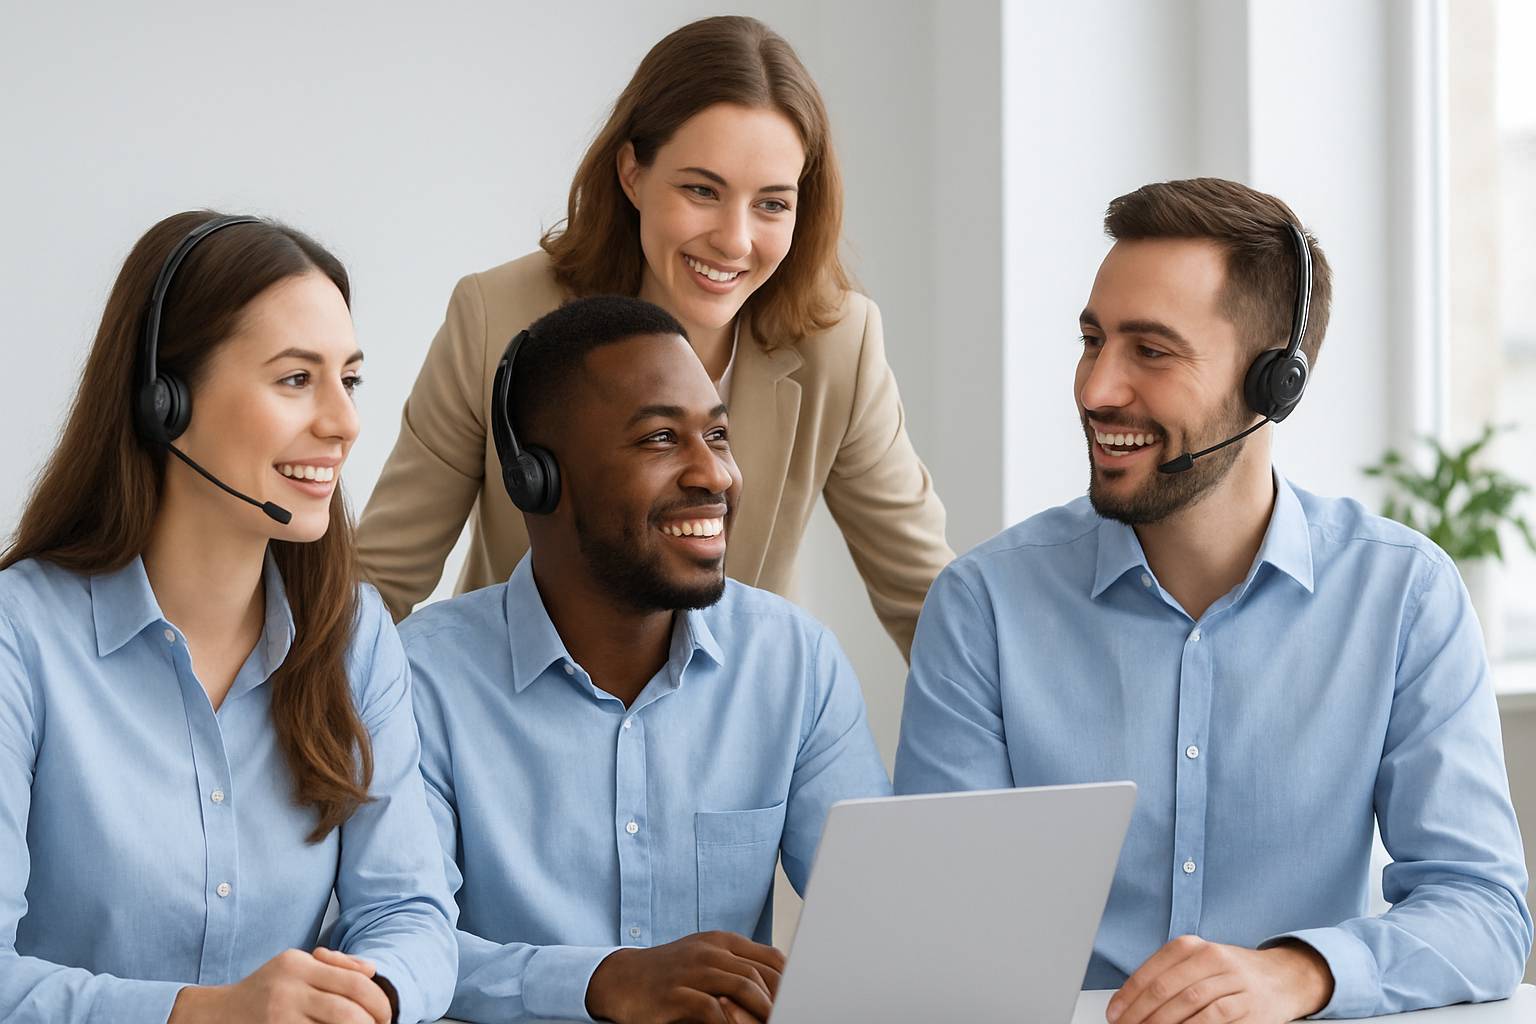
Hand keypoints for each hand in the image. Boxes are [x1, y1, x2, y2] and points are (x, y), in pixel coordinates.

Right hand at [168, 947, 393, 1023]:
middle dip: (373, 1023)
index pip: (355, 983)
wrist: (217, 1014)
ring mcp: (278, 1016)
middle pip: (348, 1011)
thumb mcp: (296, 966)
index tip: (387, 1014)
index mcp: (298, 965)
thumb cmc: (266, 989)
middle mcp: (288, 989)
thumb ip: (336, 965)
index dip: (379, 1002)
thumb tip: (372, 971)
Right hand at [585, 930, 786, 1023]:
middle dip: (781, 1001)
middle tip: (793, 1016)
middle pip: (760, 974)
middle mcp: (710, 951)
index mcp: (722, 942)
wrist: (620, 978)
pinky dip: (729, 1023)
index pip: (771, 958)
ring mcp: (692, 970)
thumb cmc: (669, 974)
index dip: (791, 982)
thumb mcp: (705, 961)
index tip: (803, 1000)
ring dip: (763, 1012)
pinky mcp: (675, 993)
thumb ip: (736, 968)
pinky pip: (711, 1009)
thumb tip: (778, 988)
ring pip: (743, 987)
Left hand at [1106, 935, 1333, 1023]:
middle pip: (1167, 989)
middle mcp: (1213, 959)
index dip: (1129, 996)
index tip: (1115, 1014)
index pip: (1152, 971)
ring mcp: (1233, 982)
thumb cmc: (1231, 972)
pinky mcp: (1250, 1007)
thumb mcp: (1198, 963)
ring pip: (1190, 1005)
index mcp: (1192, 946)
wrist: (1283, 977)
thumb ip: (1167, 978)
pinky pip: (1215, 1020)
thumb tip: (1130, 1004)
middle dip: (1141, 1014)